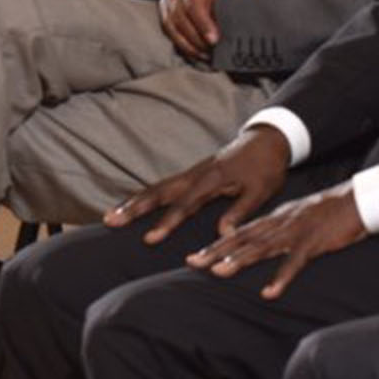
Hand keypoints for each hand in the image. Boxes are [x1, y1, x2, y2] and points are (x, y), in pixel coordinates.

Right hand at [105, 124, 290, 242]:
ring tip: (111, 216)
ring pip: (157, 188)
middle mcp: (196, 174)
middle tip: (110, 221)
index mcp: (212, 179)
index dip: (166, 222)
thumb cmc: (266, 167)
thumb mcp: (261, 190)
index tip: (149, 238)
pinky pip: (164, 186)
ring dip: (134, 202)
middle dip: (134, 207)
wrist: (267, 140)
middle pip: (159, 192)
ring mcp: (192, 173)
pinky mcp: (192, 175)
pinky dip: (145, 196)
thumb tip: (222, 234)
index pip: (185, 204)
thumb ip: (240, 211)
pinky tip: (134, 206)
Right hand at [159, 0, 243, 60]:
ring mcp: (166, 5)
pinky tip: (196, 54)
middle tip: (213, 50)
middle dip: (197, 39)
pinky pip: (171, 33)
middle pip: (182, 20)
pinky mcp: (164, 15)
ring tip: (207, 56)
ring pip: (174, 29)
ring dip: (190, 45)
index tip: (214, 38)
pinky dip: (183, 46)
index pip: (193, 5)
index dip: (202, 23)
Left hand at [184, 181, 365, 299]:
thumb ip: (277, 231)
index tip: (194, 257)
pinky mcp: (313, 243)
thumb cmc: (328, 213)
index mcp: (274, 220)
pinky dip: (281, 277)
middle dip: (216, 252)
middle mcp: (279, 224)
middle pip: (243, 239)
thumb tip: (259, 244)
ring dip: (240, 260)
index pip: (239, 233)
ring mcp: (294, 233)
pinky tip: (269, 292)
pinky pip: (294, 262)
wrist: (357, 200)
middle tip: (192, 263)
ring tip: (219, 272)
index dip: (215, 246)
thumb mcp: (296, 219)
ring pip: (262, 247)